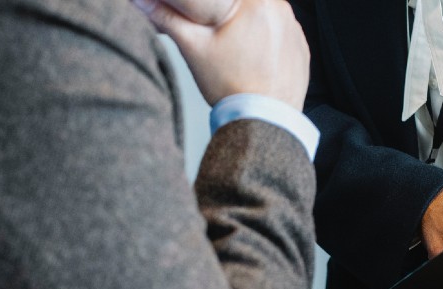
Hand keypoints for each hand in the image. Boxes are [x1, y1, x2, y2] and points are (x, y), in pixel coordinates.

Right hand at [133, 0, 309, 108]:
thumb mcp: (193, 49)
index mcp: (255, 0)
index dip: (212, 8)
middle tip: (218, 40)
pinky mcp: (301, 50)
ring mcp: (294, 30)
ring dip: (248, 27)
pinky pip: (280, 35)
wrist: (265, 123)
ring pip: (263, 16)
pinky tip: (252, 61)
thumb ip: (167, 17)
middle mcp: (281, 9)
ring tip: (235, 53)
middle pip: (245, 2)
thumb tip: (142, 0)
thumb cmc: (233, 89)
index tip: (207, 25)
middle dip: (228, 16)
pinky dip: (266, 44)